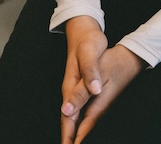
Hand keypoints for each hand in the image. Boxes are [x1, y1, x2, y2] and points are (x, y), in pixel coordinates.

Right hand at [59, 16, 107, 141]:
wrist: (83, 28)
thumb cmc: (87, 41)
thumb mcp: (89, 54)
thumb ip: (89, 73)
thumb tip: (92, 91)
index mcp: (72, 84)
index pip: (69, 115)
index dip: (69, 133)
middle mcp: (70, 88)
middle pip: (67, 118)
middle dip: (68, 137)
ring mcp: (74, 87)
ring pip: (71, 115)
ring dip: (72, 131)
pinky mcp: (80, 85)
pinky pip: (76, 108)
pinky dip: (77, 121)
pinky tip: (79, 126)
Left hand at [67, 43, 144, 142]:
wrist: (130, 58)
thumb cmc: (113, 63)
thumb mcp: (95, 75)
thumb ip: (80, 93)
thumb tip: (67, 110)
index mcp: (96, 105)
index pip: (82, 129)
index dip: (73, 140)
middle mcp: (99, 109)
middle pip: (84, 129)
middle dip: (75, 140)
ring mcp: (102, 105)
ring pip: (86, 124)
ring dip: (78, 134)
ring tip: (70, 142)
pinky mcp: (102, 100)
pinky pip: (89, 117)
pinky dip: (82, 125)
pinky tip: (78, 126)